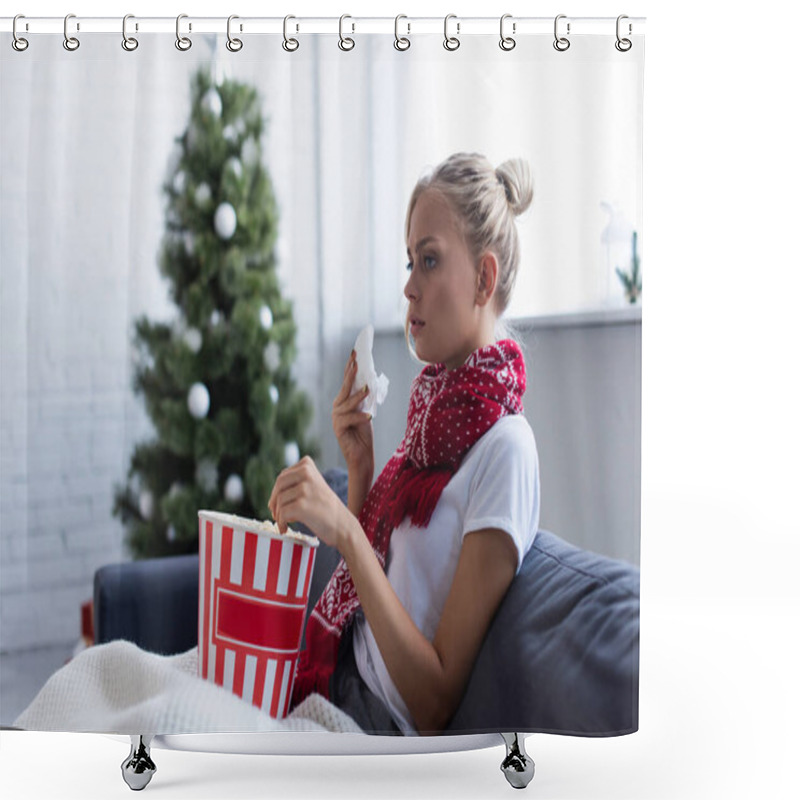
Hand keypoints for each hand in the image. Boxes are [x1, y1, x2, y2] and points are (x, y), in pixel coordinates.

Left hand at [268, 456, 355, 551]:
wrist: (343, 526)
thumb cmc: (327, 509)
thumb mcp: (314, 486)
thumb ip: (298, 482)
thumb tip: (274, 494)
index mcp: (308, 466)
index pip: (283, 476)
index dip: (278, 491)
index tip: (280, 503)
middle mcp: (306, 474)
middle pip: (278, 486)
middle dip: (274, 501)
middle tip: (276, 514)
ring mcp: (304, 489)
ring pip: (279, 501)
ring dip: (278, 515)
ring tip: (284, 523)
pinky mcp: (301, 506)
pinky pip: (281, 514)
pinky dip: (281, 523)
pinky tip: (285, 529)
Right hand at [332, 351, 373, 472]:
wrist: (361, 456)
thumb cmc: (364, 434)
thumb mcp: (366, 411)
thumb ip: (365, 398)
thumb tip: (370, 381)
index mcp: (343, 402)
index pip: (347, 381)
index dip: (351, 367)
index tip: (355, 352)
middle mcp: (337, 408)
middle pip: (344, 387)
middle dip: (351, 373)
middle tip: (357, 360)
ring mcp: (336, 418)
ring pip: (347, 403)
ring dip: (358, 395)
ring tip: (368, 389)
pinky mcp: (339, 429)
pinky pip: (350, 419)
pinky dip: (360, 417)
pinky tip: (369, 417)